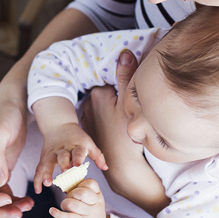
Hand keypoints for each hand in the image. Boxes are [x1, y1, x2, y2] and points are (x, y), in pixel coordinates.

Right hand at [0, 96, 33, 217]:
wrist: (13, 103)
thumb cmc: (4, 114)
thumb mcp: (0, 133)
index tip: (9, 200)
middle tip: (20, 212)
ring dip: (8, 207)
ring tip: (28, 206)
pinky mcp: (0, 170)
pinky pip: (2, 193)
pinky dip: (13, 200)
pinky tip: (26, 201)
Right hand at [33, 122, 106, 193]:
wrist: (59, 125)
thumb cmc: (77, 138)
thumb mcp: (88, 143)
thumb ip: (97, 156)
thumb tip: (105, 168)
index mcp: (76, 146)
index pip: (78, 152)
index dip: (78, 158)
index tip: (78, 166)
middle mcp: (63, 150)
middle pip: (62, 157)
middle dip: (63, 165)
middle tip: (64, 174)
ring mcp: (52, 153)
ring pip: (48, 162)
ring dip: (47, 172)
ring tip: (47, 183)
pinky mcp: (44, 157)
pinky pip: (39, 168)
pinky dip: (38, 179)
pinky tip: (38, 190)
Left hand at [49, 179, 108, 217]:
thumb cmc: (91, 212)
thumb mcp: (93, 200)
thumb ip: (84, 190)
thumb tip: (66, 182)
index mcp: (98, 195)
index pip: (91, 183)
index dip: (80, 184)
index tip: (77, 189)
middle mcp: (96, 204)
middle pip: (82, 193)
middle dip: (71, 193)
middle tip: (69, 198)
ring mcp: (89, 214)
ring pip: (72, 204)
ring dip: (64, 203)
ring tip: (65, 206)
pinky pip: (67, 217)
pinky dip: (57, 213)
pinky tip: (52, 211)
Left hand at [80, 50, 170, 215]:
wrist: (122, 165)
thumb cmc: (128, 135)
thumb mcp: (130, 102)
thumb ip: (126, 75)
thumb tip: (124, 52)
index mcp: (98, 93)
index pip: (110, 78)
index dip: (122, 82)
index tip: (131, 89)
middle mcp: (89, 104)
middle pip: (105, 91)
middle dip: (114, 93)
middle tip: (127, 106)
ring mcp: (88, 118)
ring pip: (101, 105)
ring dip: (109, 107)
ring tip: (121, 118)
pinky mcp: (89, 131)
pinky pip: (99, 119)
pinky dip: (105, 119)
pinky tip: (114, 127)